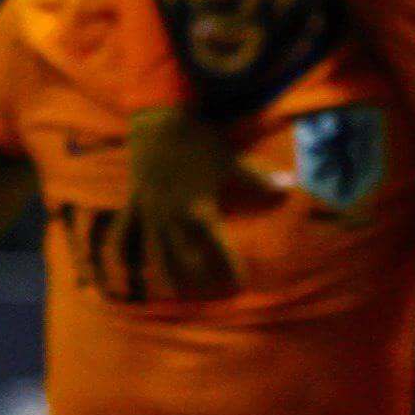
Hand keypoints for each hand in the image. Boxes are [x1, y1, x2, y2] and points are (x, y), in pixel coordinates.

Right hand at [126, 106, 265, 300]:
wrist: (159, 122)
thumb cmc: (199, 142)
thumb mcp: (231, 162)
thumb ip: (258, 181)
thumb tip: (289, 185)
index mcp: (199, 212)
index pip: (219, 250)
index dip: (231, 269)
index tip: (241, 284)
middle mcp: (172, 218)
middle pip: (186, 259)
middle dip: (199, 279)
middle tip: (211, 292)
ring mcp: (151, 212)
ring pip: (156, 252)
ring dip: (166, 273)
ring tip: (176, 292)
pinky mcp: (135, 202)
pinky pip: (127, 231)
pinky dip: (125, 249)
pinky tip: (128, 267)